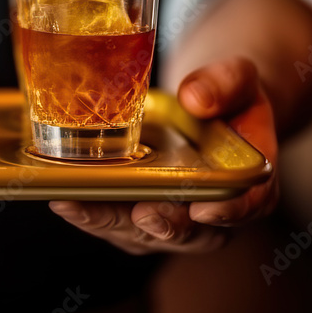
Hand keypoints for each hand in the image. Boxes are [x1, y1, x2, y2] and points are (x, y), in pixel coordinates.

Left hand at [50, 56, 277, 253]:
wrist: (206, 108)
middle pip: (190, 232)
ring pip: (143, 235)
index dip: (229, 212)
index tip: (204, 209)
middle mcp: (213, 212)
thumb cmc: (227, 97)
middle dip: (162, 226)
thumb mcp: (236, 77)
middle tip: (142, 214)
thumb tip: (195, 98)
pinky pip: (114, 223)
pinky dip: (89, 213)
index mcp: (250, 181)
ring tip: (78, 204)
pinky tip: (62, 197)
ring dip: (110, 222)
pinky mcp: (138, 217)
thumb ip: (224, 83)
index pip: (247, 204)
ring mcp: (172, 219)